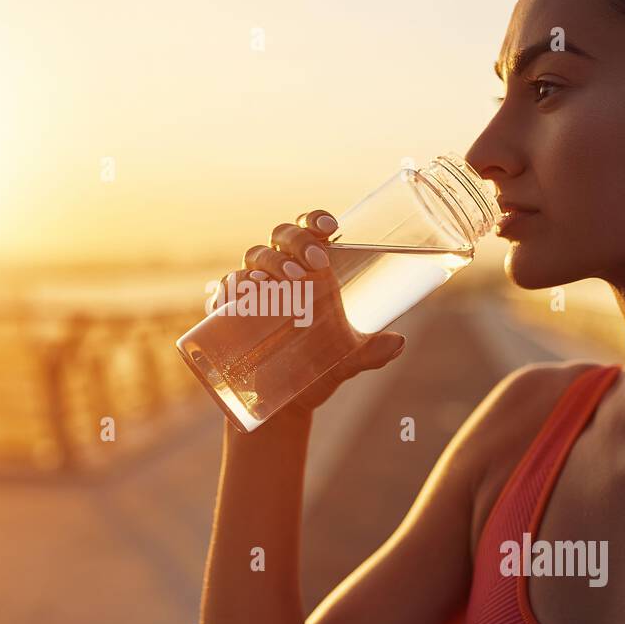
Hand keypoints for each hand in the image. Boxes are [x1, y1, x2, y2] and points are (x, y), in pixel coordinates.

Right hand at [211, 209, 406, 421]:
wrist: (282, 403)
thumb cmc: (317, 369)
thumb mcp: (346, 359)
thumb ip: (370, 352)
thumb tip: (397, 342)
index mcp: (310, 271)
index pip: (310, 231)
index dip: (315, 220)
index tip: (331, 228)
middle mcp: (280, 272)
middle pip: (281, 236)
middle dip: (297, 240)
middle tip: (316, 262)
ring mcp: (254, 290)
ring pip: (255, 256)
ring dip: (269, 260)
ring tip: (287, 276)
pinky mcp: (230, 312)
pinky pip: (227, 288)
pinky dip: (233, 285)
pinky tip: (244, 291)